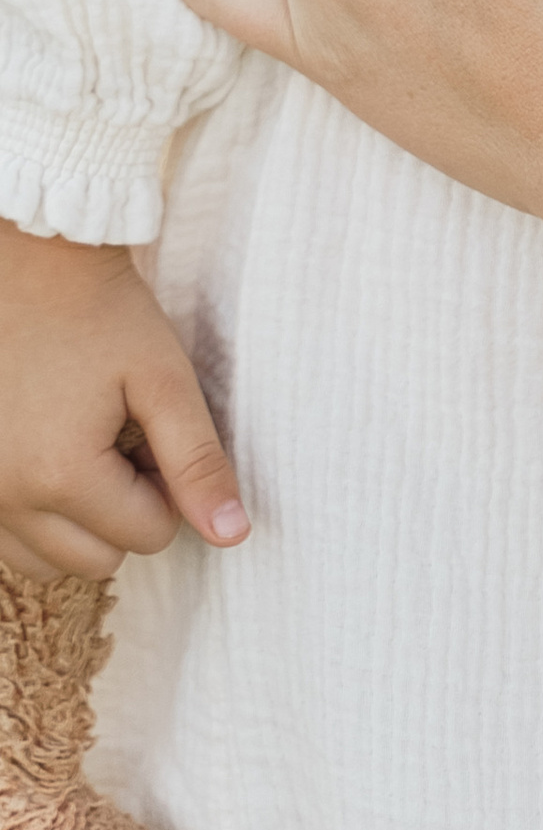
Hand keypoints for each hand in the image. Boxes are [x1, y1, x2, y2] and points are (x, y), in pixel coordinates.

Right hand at [0, 222, 247, 577]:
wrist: (35, 268)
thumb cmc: (106, 317)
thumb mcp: (166, 382)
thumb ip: (198, 463)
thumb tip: (233, 534)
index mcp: (60, 477)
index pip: (149, 535)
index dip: (169, 485)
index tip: (156, 429)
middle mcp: (7, 500)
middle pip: (99, 559)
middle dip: (127, 510)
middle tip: (127, 438)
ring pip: (50, 561)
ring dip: (82, 522)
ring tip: (90, 448)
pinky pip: (11, 540)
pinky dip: (42, 516)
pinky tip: (56, 456)